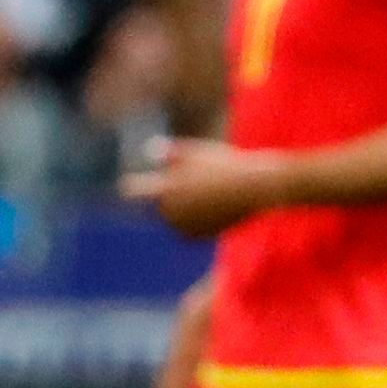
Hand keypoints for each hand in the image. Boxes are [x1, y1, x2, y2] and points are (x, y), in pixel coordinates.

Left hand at [123, 137, 288, 235]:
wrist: (256, 188)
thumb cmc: (225, 164)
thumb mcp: (197, 152)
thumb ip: (171, 154)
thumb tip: (149, 151)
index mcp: (166, 188)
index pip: (134, 192)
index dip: (133, 187)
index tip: (130, 186)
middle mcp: (172, 211)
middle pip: (155, 208)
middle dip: (163, 199)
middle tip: (188, 186)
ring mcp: (186, 226)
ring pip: (173, 220)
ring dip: (179, 212)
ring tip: (204, 195)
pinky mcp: (201, 236)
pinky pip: (189, 231)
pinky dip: (194, 222)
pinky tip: (212, 209)